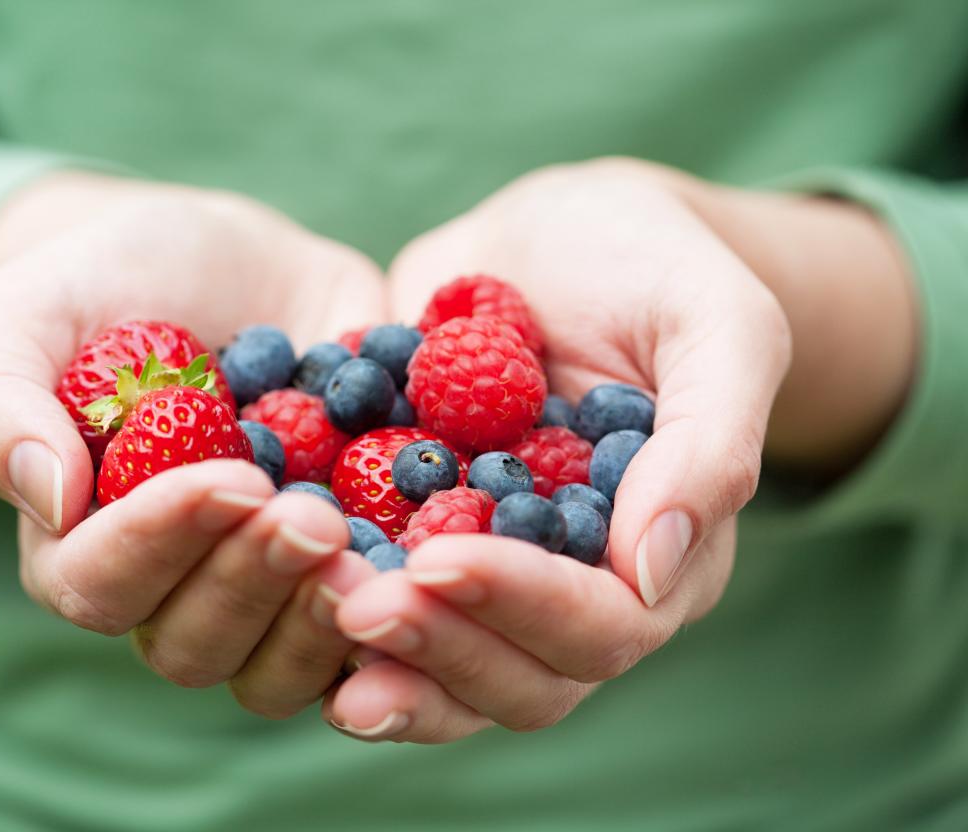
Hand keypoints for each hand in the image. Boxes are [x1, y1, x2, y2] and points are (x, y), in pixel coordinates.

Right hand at [0, 173, 384, 717]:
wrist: (225, 260)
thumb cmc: (108, 281)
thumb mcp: (27, 310)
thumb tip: (49, 497)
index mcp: (83, 543)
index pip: (102, 585)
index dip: (164, 544)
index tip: (230, 478)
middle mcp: (177, 584)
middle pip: (202, 641)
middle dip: (258, 582)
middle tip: (314, 514)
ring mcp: (269, 581)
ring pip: (288, 660)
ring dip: (328, 618)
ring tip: (369, 543)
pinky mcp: (351, 556)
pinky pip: (379, 615)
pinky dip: (409, 598)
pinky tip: (447, 550)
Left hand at [324, 159, 796, 741]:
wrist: (556, 238)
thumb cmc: (655, 267)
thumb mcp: (716, 324)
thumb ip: (709, 442)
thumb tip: (654, 573)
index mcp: (661, 556)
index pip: (603, 626)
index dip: (524, 606)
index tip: (441, 558)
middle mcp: (574, 588)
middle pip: (519, 678)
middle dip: (438, 648)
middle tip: (352, 604)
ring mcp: (490, 572)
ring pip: (442, 669)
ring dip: (376, 658)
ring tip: (303, 607)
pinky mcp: (414, 540)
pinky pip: (374, 604)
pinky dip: (321, 609)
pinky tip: (265, 583)